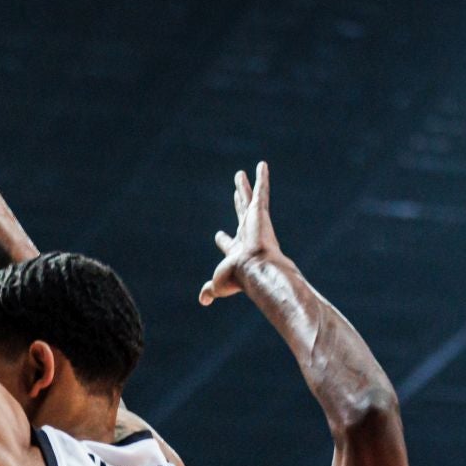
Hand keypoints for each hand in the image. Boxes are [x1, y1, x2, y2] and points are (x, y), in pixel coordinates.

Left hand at [199, 161, 283, 305]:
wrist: (256, 271)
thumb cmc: (238, 279)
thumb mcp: (218, 284)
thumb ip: (210, 290)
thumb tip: (203, 300)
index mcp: (237, 251)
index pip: (229, 242)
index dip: (223, 239)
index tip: (218, 235)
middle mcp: (247, 234)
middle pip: (241, 215)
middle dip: (238, 203)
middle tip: (235, 192)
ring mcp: (255, 222)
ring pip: (250, 199)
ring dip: (246, 186)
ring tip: (241, 173)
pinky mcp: (260, 213)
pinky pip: (261, 191)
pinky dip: (262, 178)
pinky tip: (261, 165)